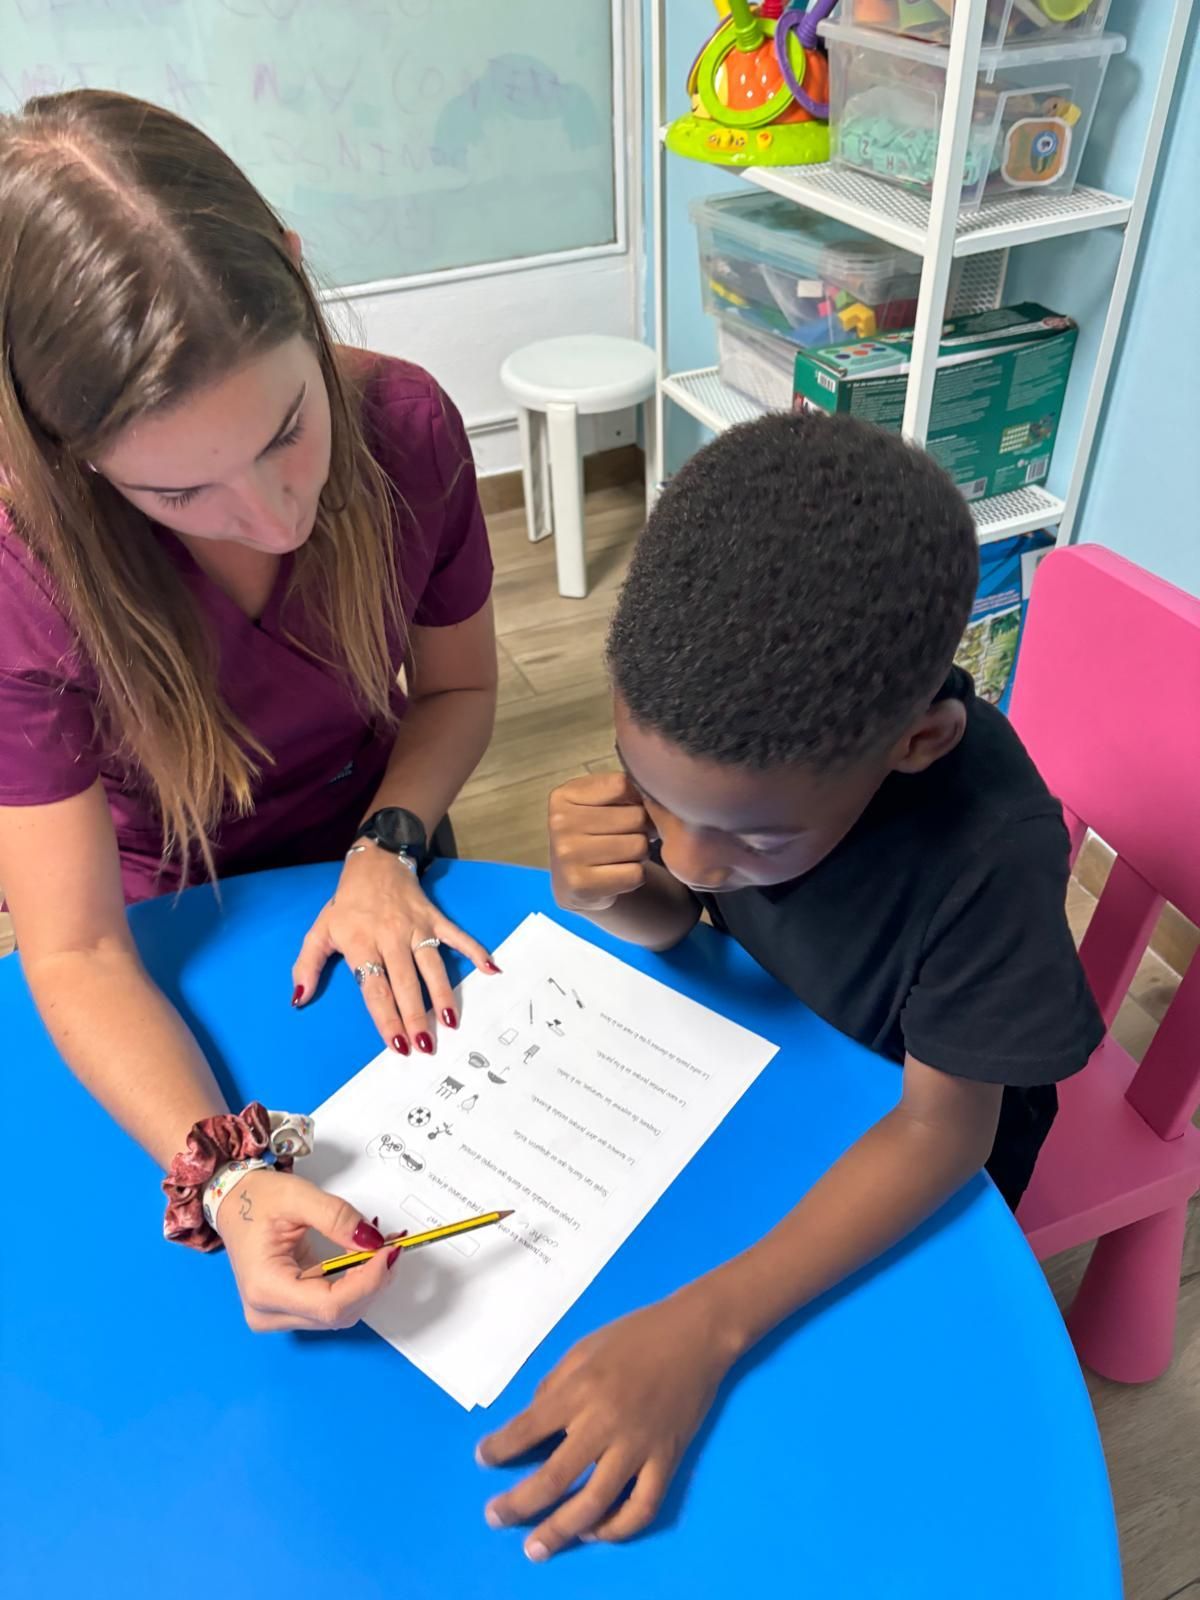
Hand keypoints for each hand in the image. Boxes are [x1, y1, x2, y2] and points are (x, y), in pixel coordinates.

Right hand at [218, 1167, 399, 1332]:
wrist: (234, 1202)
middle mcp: (269, 1311)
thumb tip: (373, 1241)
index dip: (368, 1282)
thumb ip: (338, 1218)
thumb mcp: (298, 1197)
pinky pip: (334, 1304)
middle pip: (338, 1313)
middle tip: (393, 1245)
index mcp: (265, 1288)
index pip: (330, 1305)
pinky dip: (357, 1283)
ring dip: (368, 1283)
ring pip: (340, 1313)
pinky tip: (367, 1260)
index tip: (390, 1252)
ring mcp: (279, 1314)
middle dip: (373, 1281)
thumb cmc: (255, 1200)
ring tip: (382, 1249)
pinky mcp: (291, 1307)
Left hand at [292, 844, 496, 1054]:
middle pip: (406, 984)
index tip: (397, 1044)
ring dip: (442, 995)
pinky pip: (458, 937)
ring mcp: (416, 928)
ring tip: (451, 1023)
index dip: (386, 1018)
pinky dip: (476, 951)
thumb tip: (300, 999)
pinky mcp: (435, 918)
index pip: (375, 989)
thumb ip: (307, 966)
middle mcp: (390, 937)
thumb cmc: (346, 905)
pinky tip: (491, 970)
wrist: (374, 863)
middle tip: (426, 1046)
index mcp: (361, 943)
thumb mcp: (319, 931)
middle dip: (416, 1017)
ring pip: (432, 966)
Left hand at [477, 1289, 735, 1560]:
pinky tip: (594, 1531)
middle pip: (556, 1477)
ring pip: (596, 1503)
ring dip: (562, 1530)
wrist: (695, 1334)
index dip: (500, 1448)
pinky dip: (617, 1528)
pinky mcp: (668, 1460)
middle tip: (494, 1518)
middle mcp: (606, 1422)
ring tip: (536, 1547)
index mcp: (581, 1388)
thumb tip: (531, 1422)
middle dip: (519, 1504)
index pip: (529, 1428)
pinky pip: (642, 1507)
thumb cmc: (635, 1335)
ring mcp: (640, 1446)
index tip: (483, 1459)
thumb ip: (554, 1385)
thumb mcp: (584, 1348)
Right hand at [548, 773, 653, 914]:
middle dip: (642, 828)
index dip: (636, 798)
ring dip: (640, 852)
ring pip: (638, 846)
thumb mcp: (596, 802)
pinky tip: (619, 873)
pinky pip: (635, 874)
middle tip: (628, 837)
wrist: (572, 882)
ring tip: (623, 855)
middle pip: (635, 817)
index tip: (629, 809)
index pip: (621, 785)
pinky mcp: (581, 885)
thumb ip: (620, 790)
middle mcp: (560, 824)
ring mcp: (568, 856)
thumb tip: (654, 798)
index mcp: (563, 797)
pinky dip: (636, 875)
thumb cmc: (592, 834)